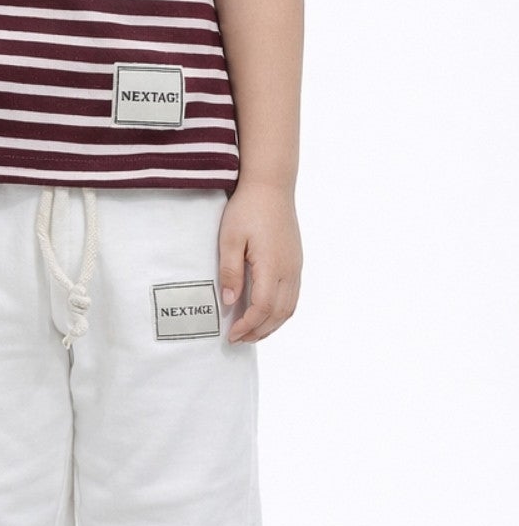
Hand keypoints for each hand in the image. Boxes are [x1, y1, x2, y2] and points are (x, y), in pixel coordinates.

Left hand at [217, 182, 301, 343]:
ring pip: (289, 308)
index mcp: (272, 266)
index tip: (231, 334)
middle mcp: (289, 270)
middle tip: (238, 339)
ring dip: (271, 325)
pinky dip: (280, 312)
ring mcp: (295, 267)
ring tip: (251, 332)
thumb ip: (230, 272)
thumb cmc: (248, 209)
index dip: (248, 325)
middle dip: (259, 331)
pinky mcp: (296, 261)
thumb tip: (229, 302)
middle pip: (279, 314)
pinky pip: (293, 296)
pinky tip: (265, 312)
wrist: (271, 186)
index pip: (263, 308)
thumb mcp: (230, 239)